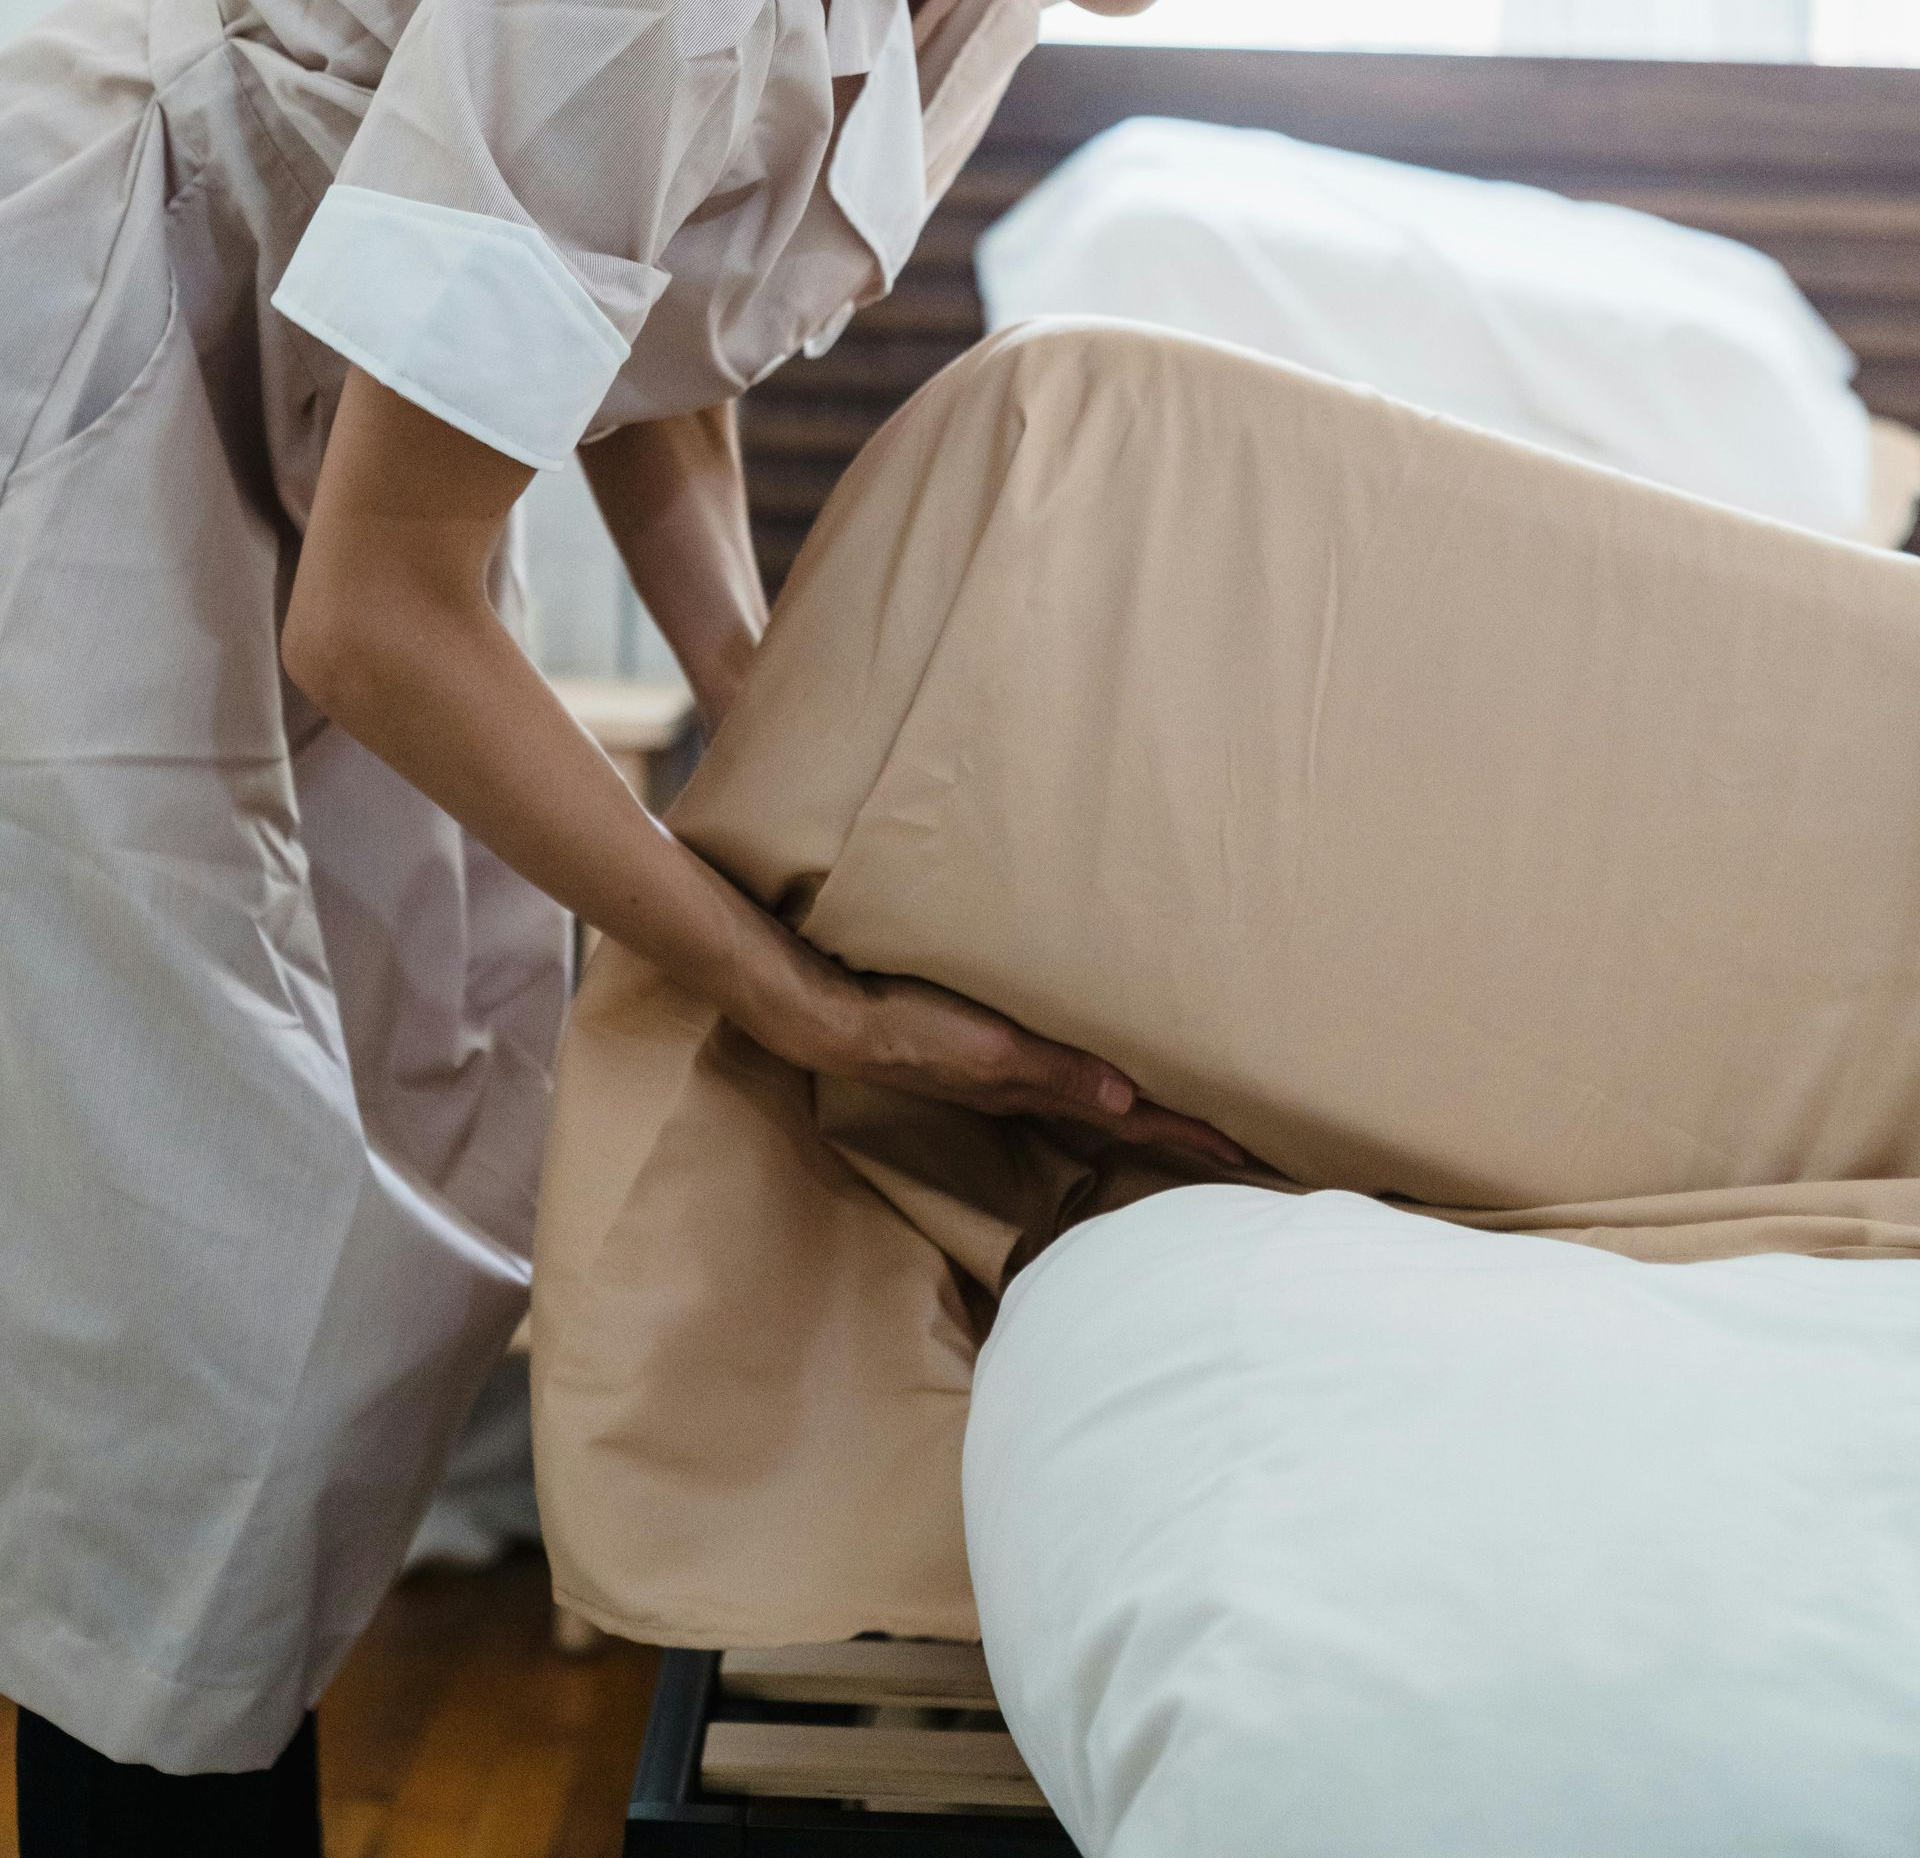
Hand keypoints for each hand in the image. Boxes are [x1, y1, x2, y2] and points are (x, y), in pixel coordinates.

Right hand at [779, 966, 1250, 1168]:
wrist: (845, 1027)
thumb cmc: (918, 1033)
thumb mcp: (992, 1051)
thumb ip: (1057, 1074)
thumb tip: (1128, 1105)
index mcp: (1043, 1094)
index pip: (1134, 1124)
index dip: (1188, 1134)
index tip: (1242, 1151)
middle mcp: (1035, 1096)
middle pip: (1125, 1124)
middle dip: (1179, 1133)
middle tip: (1237, 1147)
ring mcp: (1012, 1085)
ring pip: (1096, 1110)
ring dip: (1143, 1118)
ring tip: (1187, 1120)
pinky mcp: (992, 1066)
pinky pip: (1063, 1087)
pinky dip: (1098, 1093)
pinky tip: (1103, 1084)